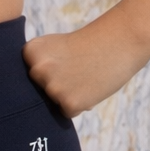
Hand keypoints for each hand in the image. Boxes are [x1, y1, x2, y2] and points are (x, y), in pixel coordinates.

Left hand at [23, 11, 149, 117]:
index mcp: (32, 52)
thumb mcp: (56, 47)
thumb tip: (32, 106)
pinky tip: (90, 86)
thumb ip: (39, 68)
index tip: (61, 59)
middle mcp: (38, 70)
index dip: (47, 71)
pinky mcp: (69, 103)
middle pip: (37, 93)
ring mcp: (53, 88)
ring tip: (84, 75)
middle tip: (75, 68)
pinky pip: (67, 112)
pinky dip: (79, 104)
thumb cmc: (89, 44)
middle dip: (55, 85)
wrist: (122, 39)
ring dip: (67, 95)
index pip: (27, 77)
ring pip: (52, 104)